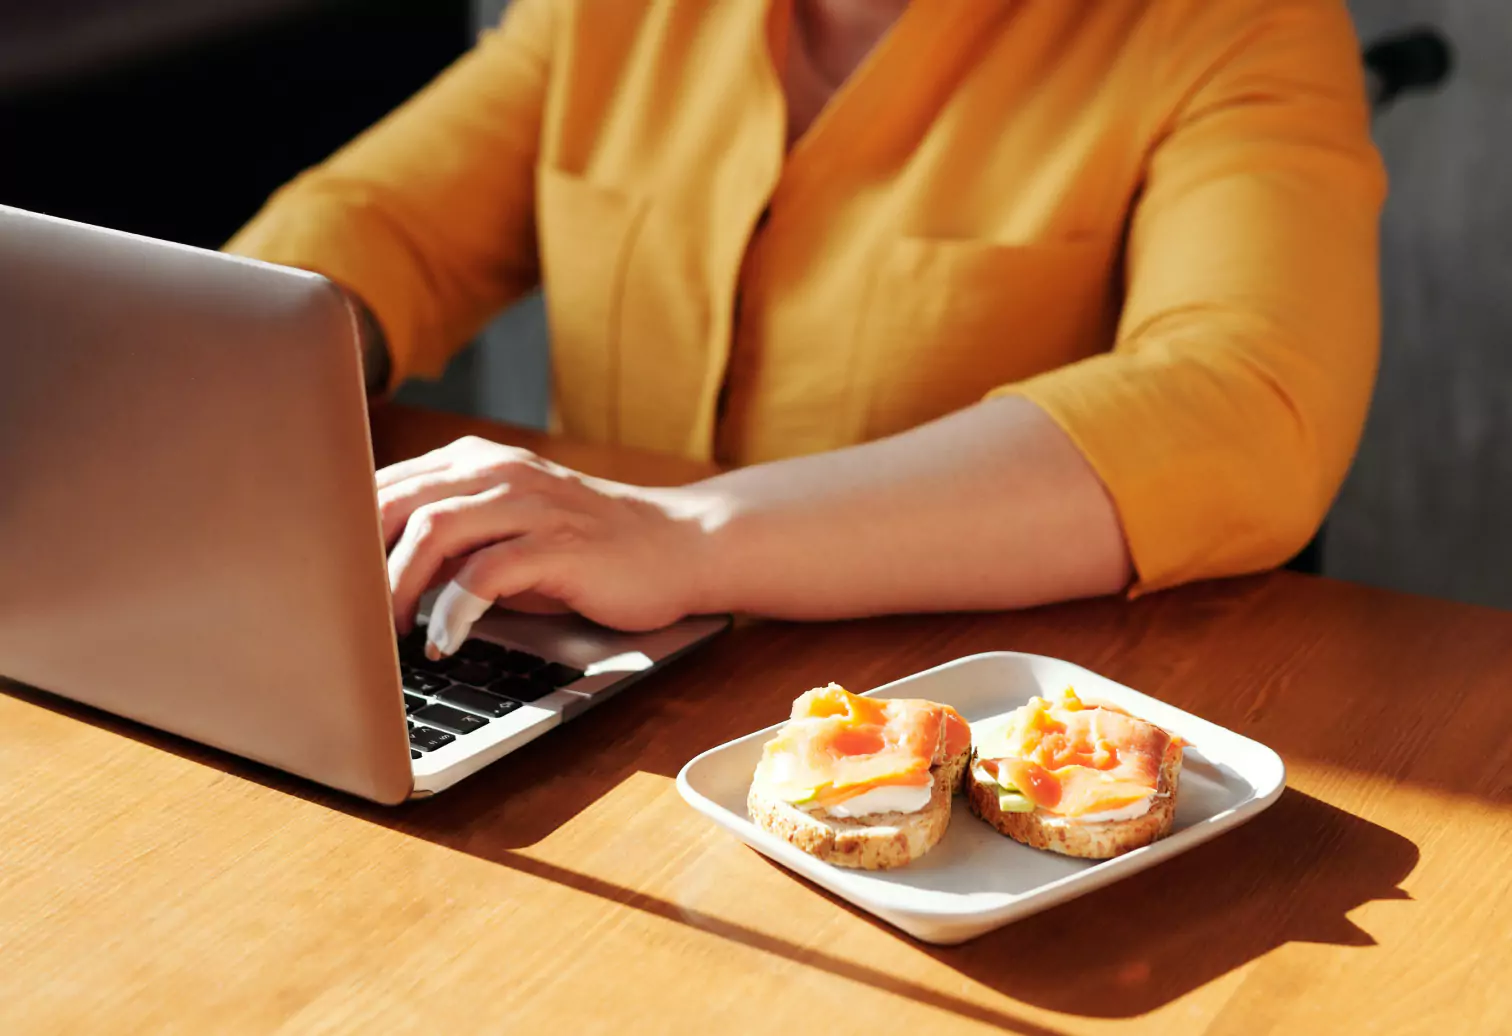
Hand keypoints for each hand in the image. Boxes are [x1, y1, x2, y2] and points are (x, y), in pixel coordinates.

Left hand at [377, 437, 717, 647]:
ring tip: (387, 632)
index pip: (384, 483)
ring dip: (397, 586)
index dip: (343, 532)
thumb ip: (449, 538)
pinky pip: (487, 572)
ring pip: (434, 530)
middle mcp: (499, 472)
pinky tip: (445, 640)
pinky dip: (454, 610)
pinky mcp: (559, 545)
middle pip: (396, 500)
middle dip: (358, 561)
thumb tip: (369, 573)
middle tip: (343, 615)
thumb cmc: (585, 548)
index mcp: (476, 463)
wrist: (676, 546)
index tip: (321, 579)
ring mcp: (531, 504)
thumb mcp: (507, 531)